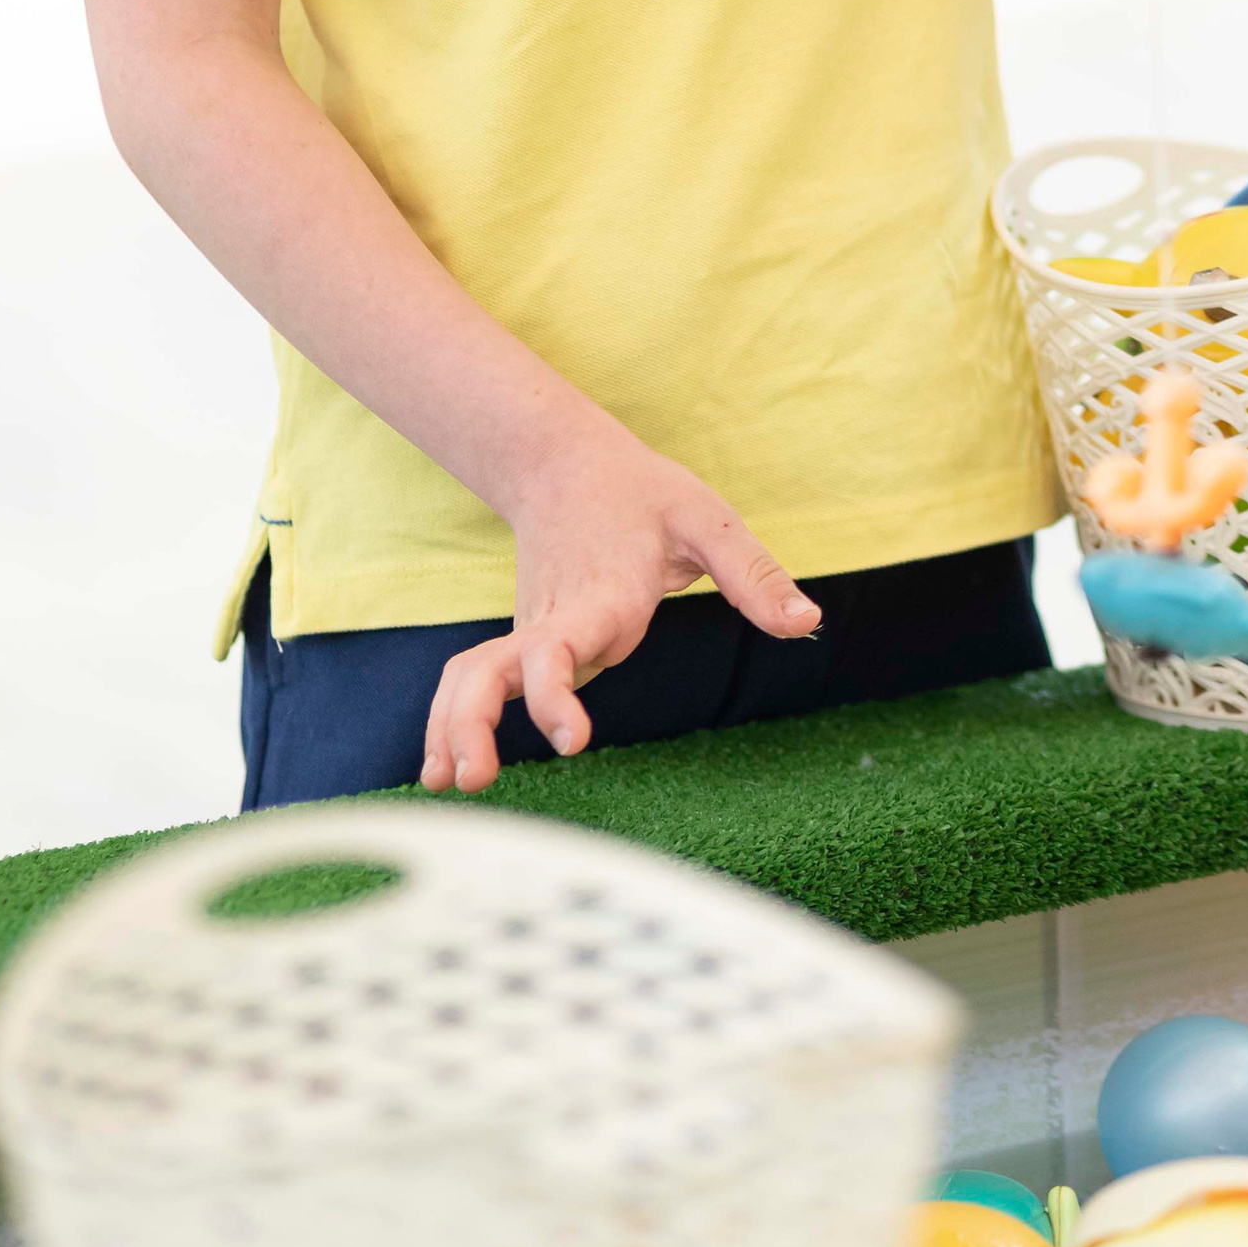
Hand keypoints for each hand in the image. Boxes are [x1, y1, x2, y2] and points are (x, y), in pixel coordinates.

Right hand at [420, 426, 819, 795]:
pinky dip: (452, 719)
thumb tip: (806, 624)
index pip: (560, 652)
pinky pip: (477, 682)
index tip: (571, 742)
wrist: (564, 461)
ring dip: (452, 727)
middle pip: (490, 672)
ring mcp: (531, 632)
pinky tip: (442, 768)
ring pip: (471, 679)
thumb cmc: (643, 492)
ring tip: (446, 785)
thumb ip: (753, 574)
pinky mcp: (524, 642)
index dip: (555, 695)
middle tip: (472, 779)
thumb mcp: (708, 519)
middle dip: (474, 724)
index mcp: (600, 598)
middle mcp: (555, 622)